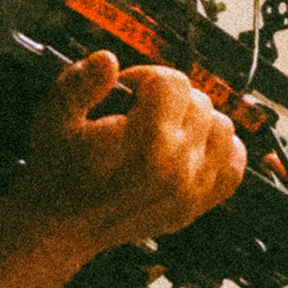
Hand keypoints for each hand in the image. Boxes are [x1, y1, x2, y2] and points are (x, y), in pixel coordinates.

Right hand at [17, 50, 244, 253]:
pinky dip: (219, 150)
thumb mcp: (54, 115)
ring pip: (222, 128)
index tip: (127, 89)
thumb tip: (107, 61)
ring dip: (197, 120)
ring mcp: (191, 189)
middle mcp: (178, 166)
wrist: (58, 226)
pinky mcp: (195, 205)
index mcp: (147, 141)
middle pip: (200, 101)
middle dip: (170, 97)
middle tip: (140, 108)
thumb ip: (80, 82)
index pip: (174, 82)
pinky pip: (233, 166)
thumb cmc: (57, 173)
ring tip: (165, 126)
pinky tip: (193, 146)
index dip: (146, 77)